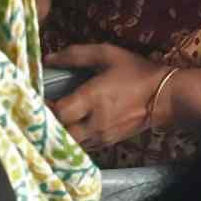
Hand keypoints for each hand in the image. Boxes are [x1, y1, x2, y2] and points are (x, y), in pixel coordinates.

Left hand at [46, 43, 166, 147]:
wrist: (164, 96)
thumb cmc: (134, 72)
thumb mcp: (107, 55)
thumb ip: (76, 55)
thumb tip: (48, 59)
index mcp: (92, 99)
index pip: (59, 112)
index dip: (44, 107)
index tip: (36, 98)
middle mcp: (94, 122)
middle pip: (61, 134)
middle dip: (49, 125)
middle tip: (41, 113)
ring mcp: (101, 136)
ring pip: (71, 144)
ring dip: (60, 134)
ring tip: (52, 122)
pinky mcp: (108, 143)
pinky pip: (83, 146)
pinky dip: (73, 139)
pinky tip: (70, 128)